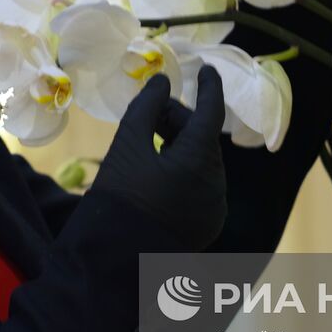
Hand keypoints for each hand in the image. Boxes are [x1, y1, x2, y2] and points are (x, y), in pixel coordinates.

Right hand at [89, 66, 226, 250]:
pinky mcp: (206, 224)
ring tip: (148, 139)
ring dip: (178, 144)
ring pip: (201, 161)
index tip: (206, 70)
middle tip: (148, 112)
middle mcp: (216, 184)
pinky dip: (183, 170)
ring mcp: (213, 207)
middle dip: (177, 121)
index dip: (208, 88)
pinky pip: (200, 185)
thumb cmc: (118, 199)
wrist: (115, 262)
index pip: (211, 112)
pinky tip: (157, 168)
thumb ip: (146, 108)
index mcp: (200, 161)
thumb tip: (162, 82)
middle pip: (201, 138)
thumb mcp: (126, 147)